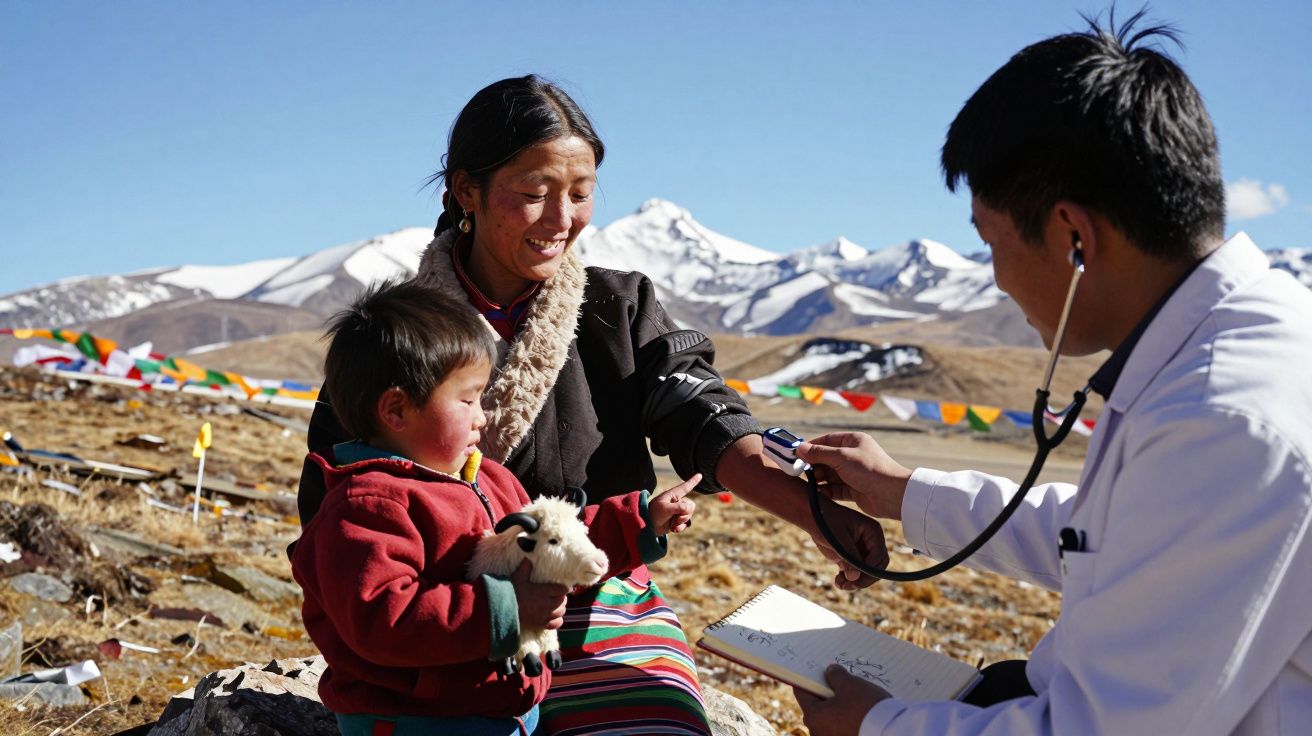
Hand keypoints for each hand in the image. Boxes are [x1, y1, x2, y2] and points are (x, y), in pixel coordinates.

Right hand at [510, 559, 568, 630]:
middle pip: (563, 601)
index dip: (564, 588)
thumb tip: (528, 557)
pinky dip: (557, 620)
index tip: (562, 587)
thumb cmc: (511, 592)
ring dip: (560, 608)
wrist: (502, 609)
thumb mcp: (518, 577)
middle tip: (557, 595)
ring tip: (555, 605)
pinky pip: (555, 624)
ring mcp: (544, 615)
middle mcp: (546, 604)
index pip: (562, 590)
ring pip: (561, 612)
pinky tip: (553, 616)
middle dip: (562, 598)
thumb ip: (525, 567)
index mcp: (543, 591)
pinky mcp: (540, 624)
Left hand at [649, 473, 699, 533]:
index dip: (693, 481)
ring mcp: (677, 511)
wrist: (647, 528)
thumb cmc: (654, 514)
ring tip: (672, 523)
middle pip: (691, 505)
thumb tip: (689, 509)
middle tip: (675, 518)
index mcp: (672, 495)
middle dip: (685, 514)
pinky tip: (673, 529)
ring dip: (681, 521)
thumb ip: (679, 507)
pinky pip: (686, 523)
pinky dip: (680, 527)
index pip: (685, 487)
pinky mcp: (677, 520)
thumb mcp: (665, 509)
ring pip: (689, 514)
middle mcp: (676, 502)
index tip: (700, 475)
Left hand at [795, 664, 892, 735]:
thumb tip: (830, 672)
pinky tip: (861, 709)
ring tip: (854, 694)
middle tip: (839, 680)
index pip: (802, 692)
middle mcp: (817, 732)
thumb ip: (836, 675)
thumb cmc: (866, 708)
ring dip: (839, 706)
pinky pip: (842, 727)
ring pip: (830, 718)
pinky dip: (848, 718)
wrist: (892, 732)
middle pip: (817, 706)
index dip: (808, 678)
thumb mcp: (850, 684)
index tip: (816, 671)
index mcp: (813, 716)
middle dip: (826, 692)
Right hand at [796, 432, 912, 520]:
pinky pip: (835, 489)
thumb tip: (799, 449)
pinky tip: (817, 494)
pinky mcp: (854, 489)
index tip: (795, 454)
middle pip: (826, 459)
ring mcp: (853, 473)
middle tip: (799, 472)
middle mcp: (852, 456)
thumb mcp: (841, 458)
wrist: (893, 495)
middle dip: (813, 465)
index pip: (826, 441)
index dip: (811, 447)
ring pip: (829, 475)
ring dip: (819, 479)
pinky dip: (826, 491)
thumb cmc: (870, 470)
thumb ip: (819, 453)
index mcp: (852, 441)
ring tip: (808, 484)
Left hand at [809, 499, 888, 590]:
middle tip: (850, 586)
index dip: (870, 570)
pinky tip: (838, 581)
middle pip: (876, 566)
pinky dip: (849, 578)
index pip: (879, 555)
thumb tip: (855, 577)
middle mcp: (871, 541)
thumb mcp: (837, 538)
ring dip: (856, 581)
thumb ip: (847, 556)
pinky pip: (856, 571)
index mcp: (872, 531)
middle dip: (864, 578)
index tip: (856, 579)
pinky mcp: (853, 556)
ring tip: (841, 585)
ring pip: (866, 571)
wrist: (812, 517)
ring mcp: (863, 549)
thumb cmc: (825, 521)